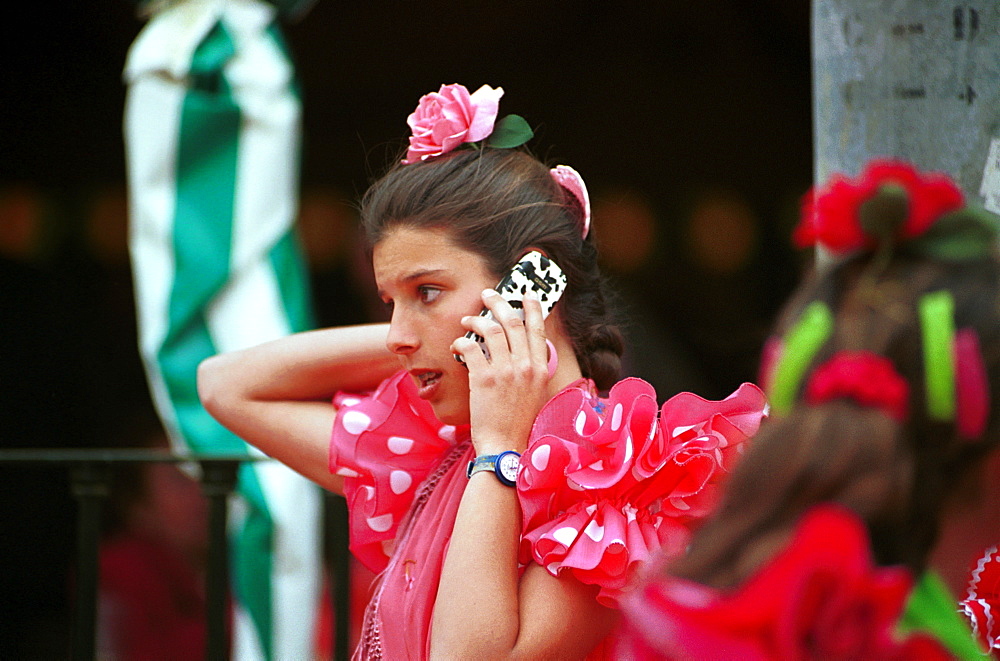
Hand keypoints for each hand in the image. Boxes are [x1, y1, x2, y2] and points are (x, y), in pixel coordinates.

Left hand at [451, 289, 551, 454]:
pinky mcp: (483, 379)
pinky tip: (457, 344)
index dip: (531, 307)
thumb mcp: (536, 394)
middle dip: (498, 303)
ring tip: (467, 319)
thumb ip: (533, 371)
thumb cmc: (519, 423)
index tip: (524, 294)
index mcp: (540, 368)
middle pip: (512, 322)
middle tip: (488, 294)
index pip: (537, 328)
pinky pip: (471, 347)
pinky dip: (462, 341)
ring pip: (490, 330)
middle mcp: (525, 366)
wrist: (506, 446)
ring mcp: (505, 372)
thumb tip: (525, 352)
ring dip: (476, 319)